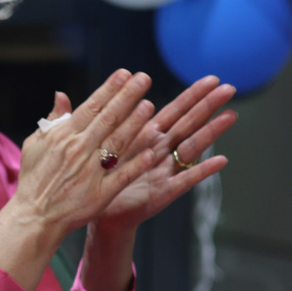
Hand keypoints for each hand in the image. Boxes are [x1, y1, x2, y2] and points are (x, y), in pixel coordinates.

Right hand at [0, 71, 163, 290]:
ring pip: (117, 142)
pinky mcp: (100, 193)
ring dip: (134, 124)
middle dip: (127, 97)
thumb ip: (53, 120)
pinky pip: (121, 176)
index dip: (110, 89)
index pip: (91, 106)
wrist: (34, 216)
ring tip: (150, 106)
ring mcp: (90, 172)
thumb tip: (61, 95)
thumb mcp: (36, 144)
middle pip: (108, 118)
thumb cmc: (34, 179)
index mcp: (64, 136)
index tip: (125, 74)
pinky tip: (150, 151)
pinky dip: (135, 164)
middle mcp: (79, 150)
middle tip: (145, 79)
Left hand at [94, 75, 236, 235]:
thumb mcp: (89, 143)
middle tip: (230, 87)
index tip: (211, 78)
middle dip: (208, 105)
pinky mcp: (163, 192)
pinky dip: (202, 171)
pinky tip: (221, 161)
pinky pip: (185, 180)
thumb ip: (79, 119)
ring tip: (232, 115)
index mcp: (147, 136)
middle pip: (189, 122)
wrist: (95, 212)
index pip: (175, 110)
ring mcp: (165, 171)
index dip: (193, 94)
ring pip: (192, 147)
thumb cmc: (96, 177)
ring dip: (212, 131)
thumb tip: (59, 92)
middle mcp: (161, 150)